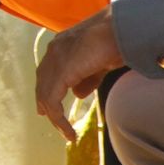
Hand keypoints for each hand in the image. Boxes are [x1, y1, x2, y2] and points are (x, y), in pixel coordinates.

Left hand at [33, 10, 125, 135]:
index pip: (46, 72)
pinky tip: (68, 131)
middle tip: (51, 121)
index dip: (45, 91)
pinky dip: (58, 118)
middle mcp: (54, 50)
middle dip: (45, 103)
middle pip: (42, 82)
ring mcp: (55, 60)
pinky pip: (53, 101)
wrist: (121, 31)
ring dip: (54, 116)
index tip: (45, 110)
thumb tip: (76, 94)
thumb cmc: (116, 42)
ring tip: (65, 132)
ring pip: (45, 94)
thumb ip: (87, 78)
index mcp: (61, 45)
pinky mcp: (61, 72)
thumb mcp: (99, 64)